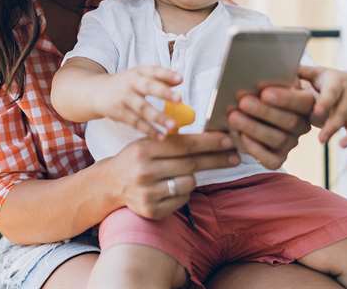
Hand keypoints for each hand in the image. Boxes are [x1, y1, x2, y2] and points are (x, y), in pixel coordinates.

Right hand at [95, 66, 182, 136]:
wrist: (96, 92)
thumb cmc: (124, 84)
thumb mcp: (138, 76)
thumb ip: (159, 78)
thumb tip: (179, 80)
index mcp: (138, 72)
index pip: (153, 71)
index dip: (167, 74)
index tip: (180, 79)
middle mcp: (130, 83)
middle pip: (147, 87)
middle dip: (163, 92)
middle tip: (179, 99)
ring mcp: (123, 98)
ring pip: (142, 108)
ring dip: (158, 117)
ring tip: (173, 126)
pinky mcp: (118, 113)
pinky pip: (135, 122)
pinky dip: (148, 130)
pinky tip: (161, 136)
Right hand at [106, 132, 238, 219]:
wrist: (111, 183)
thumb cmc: (136, 158)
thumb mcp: (148, 142)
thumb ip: (172, 140)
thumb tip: (210, 136)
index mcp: (144, 149)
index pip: (184, 144)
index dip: (208, 142)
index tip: (228, 140)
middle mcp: (144, 170)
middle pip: (190, 164)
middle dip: (216, 159)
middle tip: (235, 156)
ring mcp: (147, 192)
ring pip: (188, 183)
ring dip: (192, 178)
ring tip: (181, 174)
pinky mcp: (151, 210)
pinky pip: (182, 200)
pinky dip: (183, 193)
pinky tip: (171, 188)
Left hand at [226, 87, 314, 168]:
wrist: (250, 112)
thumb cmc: (260, 91)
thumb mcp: (266, 82)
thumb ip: (268, 81)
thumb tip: (256, 78)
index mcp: (305, 103)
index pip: (303, 101)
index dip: (285, 99)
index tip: (264, 93)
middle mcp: (301, 125)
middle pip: (289, 121)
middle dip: (264, 112)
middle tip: (243, 102)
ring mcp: (290, 143)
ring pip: (278, 139)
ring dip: (253, 127)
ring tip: (233, 117)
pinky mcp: (278, 158)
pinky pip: (271, 160)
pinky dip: (254, 148)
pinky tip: (240, 135)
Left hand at [298, 66, 346, 159]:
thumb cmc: (325, 79)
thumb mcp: (315, 73)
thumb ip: (300, 73)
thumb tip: (278, 69)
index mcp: (336, 83)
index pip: (332, 93)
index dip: (325, 102)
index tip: (316, 112)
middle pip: (343, 113)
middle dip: (333, 126)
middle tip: (321, 139)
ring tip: (341, 146)